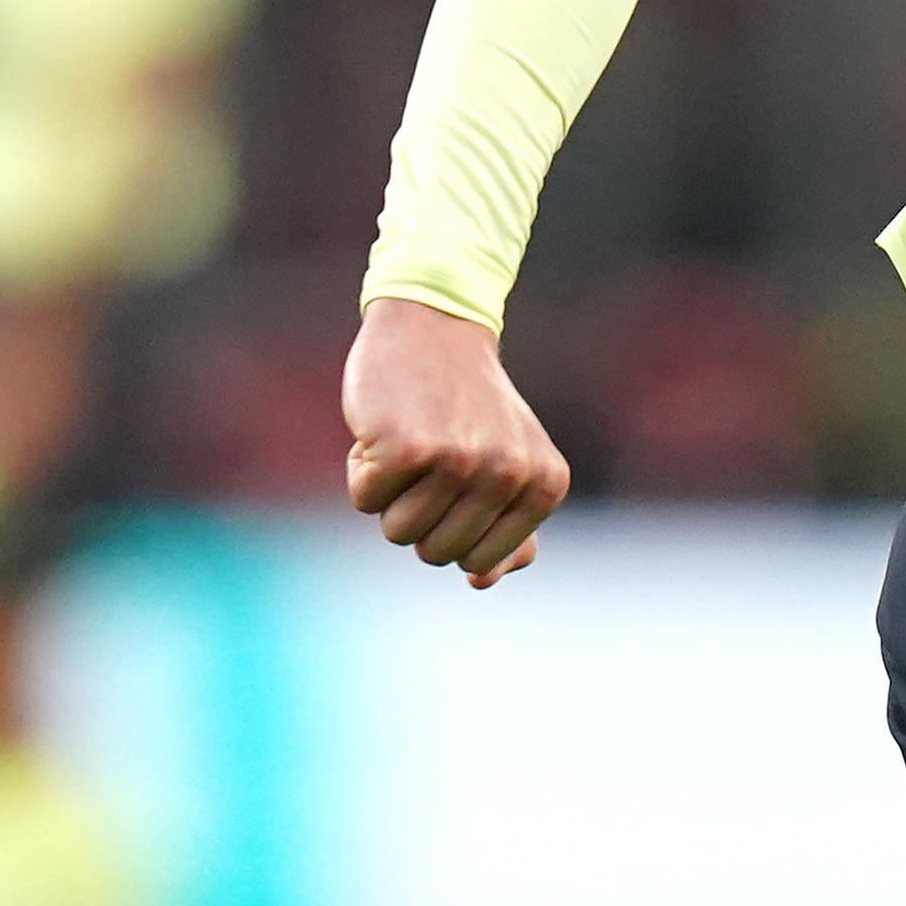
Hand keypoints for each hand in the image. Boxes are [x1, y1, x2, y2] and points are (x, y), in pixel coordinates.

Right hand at [344, 295, 571, 588]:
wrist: (435, 325)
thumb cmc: (468, 402)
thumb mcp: (510, 460)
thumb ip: (508, 526)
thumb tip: (481, 580)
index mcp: (544, 486)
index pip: (478, 564)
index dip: (452, 526)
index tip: (461, 474)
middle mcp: (509, 475)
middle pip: (435, 554)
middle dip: (419, 512)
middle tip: (433, 452)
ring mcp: (459, 462)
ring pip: (397, 533)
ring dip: (390, 492)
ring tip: (412, 436)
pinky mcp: (406, 448)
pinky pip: (364, 500)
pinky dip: (361, 468)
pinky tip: (386, 425)